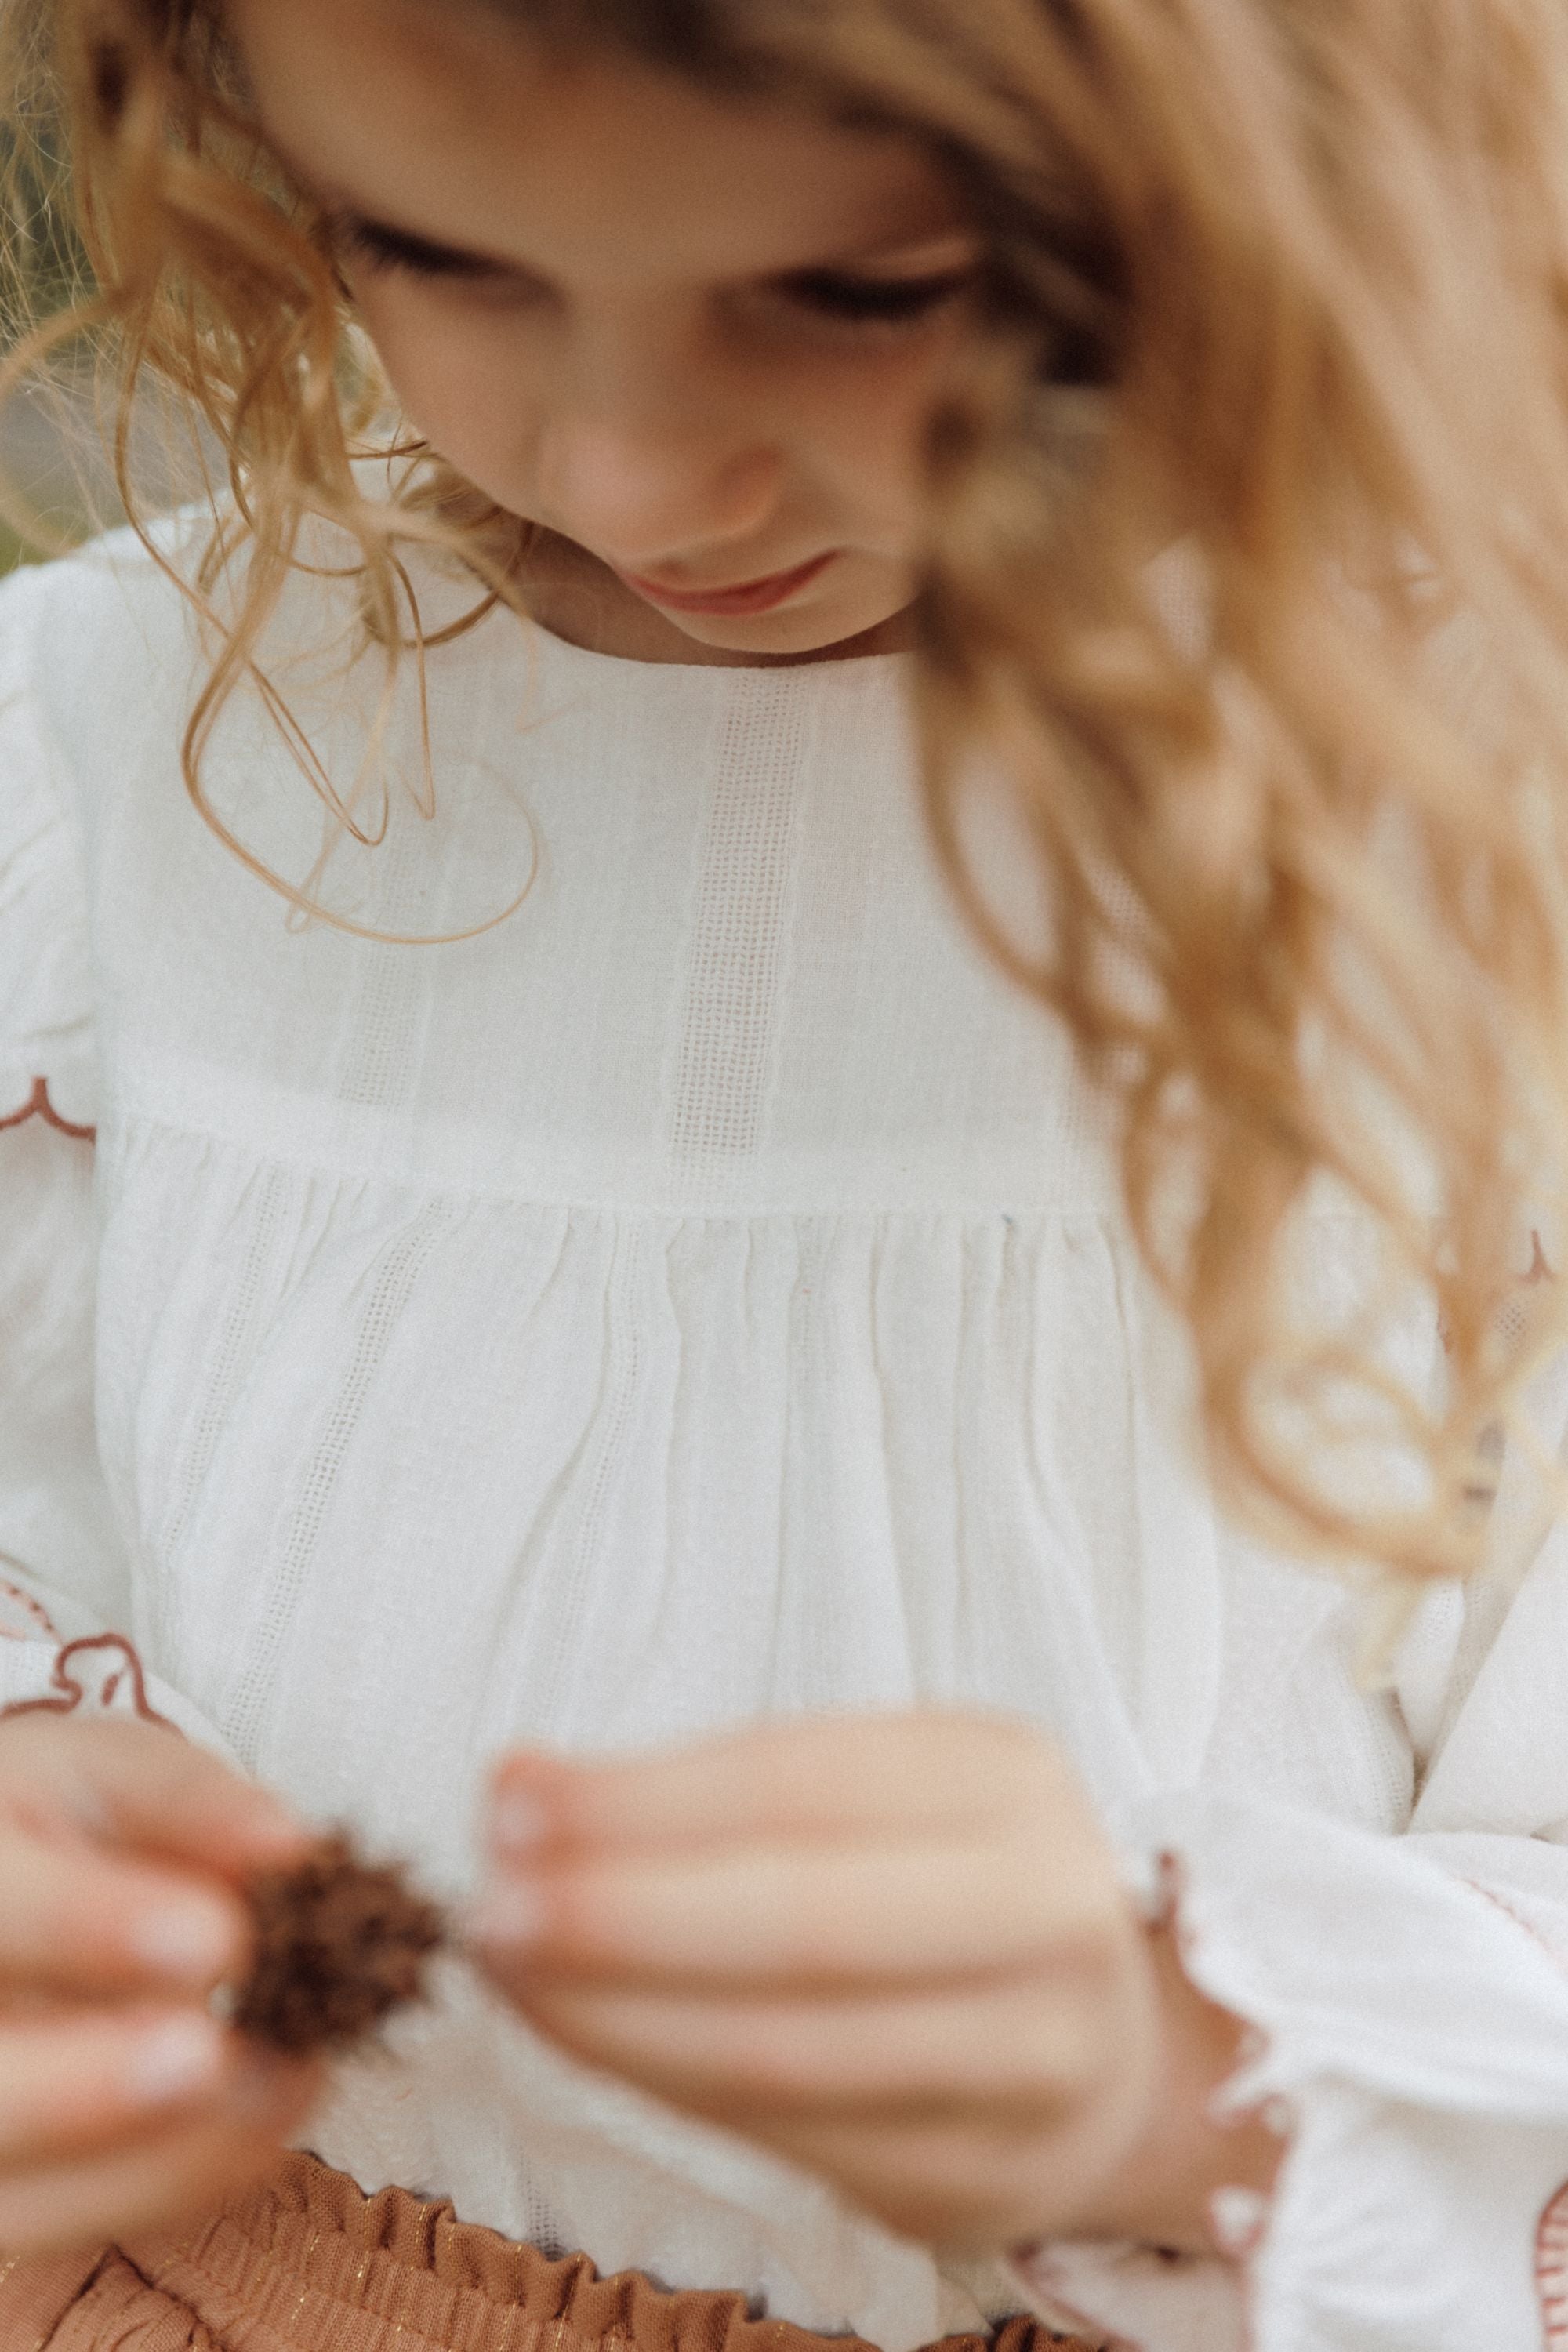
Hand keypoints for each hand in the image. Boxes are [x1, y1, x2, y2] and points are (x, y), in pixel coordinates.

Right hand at [0, 1712, 323, 2255]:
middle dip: (91, 2090)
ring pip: (20, 2194)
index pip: (2, 1911)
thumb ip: (189, 1803)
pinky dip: (176, 2180)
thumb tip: (287, 1848)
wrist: (2, 1883)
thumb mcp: (107, 1773)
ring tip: (283, 2085)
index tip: (219, 1937)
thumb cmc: (57, 1821)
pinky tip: (270, 2112)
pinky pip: (66, 2220)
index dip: (95, 1927)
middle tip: (214, 2057)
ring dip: (162, 2156)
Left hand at [470, 1710, 1263, 2251]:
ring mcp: (1034, 2062)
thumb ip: (701, 1792)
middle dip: (624, 1916)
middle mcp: (1051, 1915)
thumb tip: (518, 1785)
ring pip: (787, 2049)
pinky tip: (581, 2037)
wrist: (1096, 2044)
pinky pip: (792, 2140)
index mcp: (1011, 1779)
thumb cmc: (931, 1885)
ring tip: (505, 1974)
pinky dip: (664, 2084)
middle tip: (487, 1911)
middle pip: (809, 1921)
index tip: (509, 1801)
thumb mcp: (859, 1793)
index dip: (646, 1800)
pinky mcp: (982, 2181)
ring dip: (616, 2017)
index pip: (802, 1783)